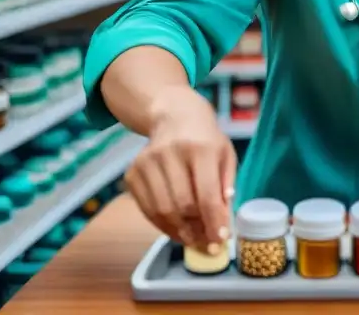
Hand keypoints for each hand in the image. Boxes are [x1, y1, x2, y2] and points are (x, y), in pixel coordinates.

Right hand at [124, 85, 237, 250]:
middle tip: (206, 243)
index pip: (206, 194)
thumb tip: (222, 218)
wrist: (174, 116)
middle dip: (196, 230)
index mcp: (200, 148)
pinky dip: (161, 225)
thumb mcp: (225, 155)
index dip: (213, 222)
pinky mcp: (132, 172)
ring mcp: (147, 162)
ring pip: (162, 211)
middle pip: (182, 205)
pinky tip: (175, 228)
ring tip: (192, 238)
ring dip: (179, 232)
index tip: (219, 241)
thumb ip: (226, 185)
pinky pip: (147, 209)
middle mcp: (170, 153)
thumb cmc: (206, 138)